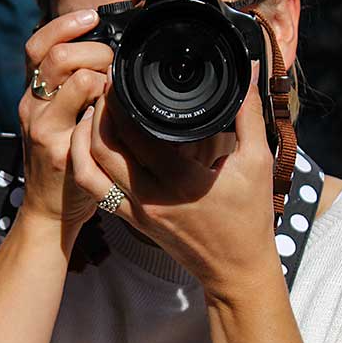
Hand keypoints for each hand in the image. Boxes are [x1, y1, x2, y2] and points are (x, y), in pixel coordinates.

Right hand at [17, 9, 113, 239]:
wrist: (48, 211)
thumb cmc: (63, 161)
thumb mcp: (59, 118)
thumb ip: (72, 88)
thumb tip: (103, 54)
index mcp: (33, 94)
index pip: (37, 43)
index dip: (63, 24)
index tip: (90, 16)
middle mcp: (31, 106)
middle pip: (54, 54)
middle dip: (91, 48)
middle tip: (112, 61)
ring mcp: (42, 128)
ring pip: (72, 77)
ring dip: (101, 71)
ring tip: (113, 84)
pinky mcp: (57, 149)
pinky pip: (86, 113)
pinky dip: (105, 102)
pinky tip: (114, 110)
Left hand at [70, 71, 281, 299]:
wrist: (236, 269)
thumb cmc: (250, 219)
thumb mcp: (257, 162)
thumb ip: (248, 113)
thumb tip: (246, 73)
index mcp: (181, 182)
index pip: (135, 135)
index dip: (119, 103)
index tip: (118, 78)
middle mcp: (151, 198)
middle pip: (103, 149)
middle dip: (97, 113)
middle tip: (102, 87)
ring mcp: (137, 212)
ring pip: (90, 170)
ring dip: (84, 139)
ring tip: (92, 112)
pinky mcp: (131, 220)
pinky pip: (95, 190)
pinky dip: (87, 163)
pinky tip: (93, 144)